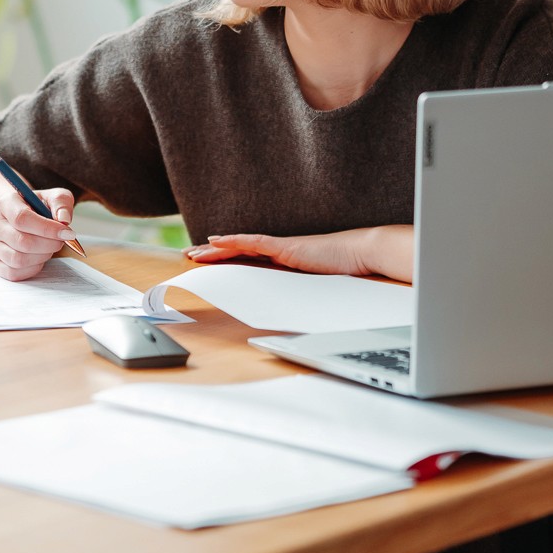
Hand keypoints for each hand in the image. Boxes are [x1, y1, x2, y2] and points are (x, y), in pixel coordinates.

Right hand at [0, 187, 76, 282]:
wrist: (25, 221)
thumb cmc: (39, 209)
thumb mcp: (53, 198)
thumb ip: (61, 202)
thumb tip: (63, 219)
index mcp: (7, 204)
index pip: (22, 218)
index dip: (47, 228)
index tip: (66, 233)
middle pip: (21, 241)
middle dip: (48, 244)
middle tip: (61, 241)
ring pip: (18, 259)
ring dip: (41, 257)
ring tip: (49, 248)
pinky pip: (14, 273)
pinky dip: (32, 268)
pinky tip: (39, 258)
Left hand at [184, 225, 413, 281]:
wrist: (362, 255)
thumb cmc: (344, 271)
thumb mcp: (316, 288)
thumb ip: (300, 294)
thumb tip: (288, 311)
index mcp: (284, 262)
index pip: (249, 261)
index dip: (227, 262)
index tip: (209, 265)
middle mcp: (278, 252)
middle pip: (238, 252)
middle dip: (213, 255)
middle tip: (190, 256)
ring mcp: (281, 246)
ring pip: (240, 246)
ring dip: (215, 250)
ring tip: (194, 252)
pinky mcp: (285, 245)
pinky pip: (253, 241)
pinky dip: (233, 241)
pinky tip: (216, 241)